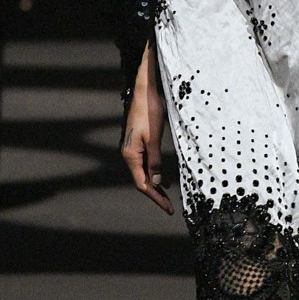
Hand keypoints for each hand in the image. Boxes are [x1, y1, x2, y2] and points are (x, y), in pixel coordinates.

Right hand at [121, 77, 173, 214]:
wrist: (143, 91)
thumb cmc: (149, 111)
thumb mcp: (154, 138)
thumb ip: (155, 161)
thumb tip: (156, 183)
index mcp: (130, 155)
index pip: (142, 184)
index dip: (155, 198)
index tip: (168, 208)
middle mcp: (128, 154)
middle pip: (141, 181)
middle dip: (155, 195)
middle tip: (169, 208)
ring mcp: (132, 149)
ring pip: (143, 173)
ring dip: (155, 185)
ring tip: (167, 198)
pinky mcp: (137, 143)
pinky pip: (145, 164)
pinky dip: (154, 173)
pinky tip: (163, 179)